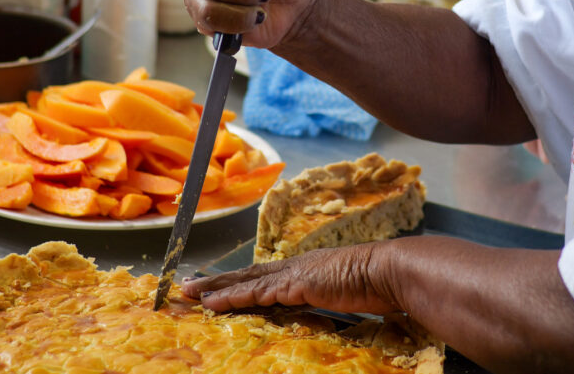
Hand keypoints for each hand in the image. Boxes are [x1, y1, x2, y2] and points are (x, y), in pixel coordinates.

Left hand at [181, 244, 399, 315]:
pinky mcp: (293, 285)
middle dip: (217, 280)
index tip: (219, 284)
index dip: (240, 280)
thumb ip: (330, 296)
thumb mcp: (346, 291)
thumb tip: (328, 306)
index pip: (265, 276)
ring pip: (244, 282)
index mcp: (305, 269)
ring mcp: (292, 275)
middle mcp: (294, 267)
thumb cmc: (375, 283)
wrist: (386, 272)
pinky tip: (212, 303)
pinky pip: (256, 294)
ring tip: (188, 293)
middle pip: (247, 274)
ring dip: (215, 288)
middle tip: (187, 284)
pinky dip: (232, 298)